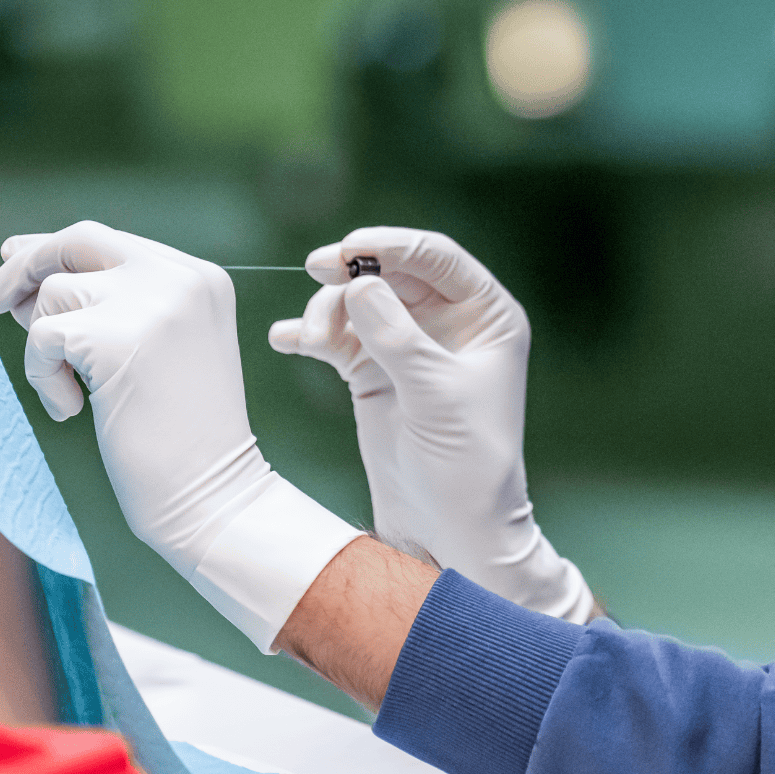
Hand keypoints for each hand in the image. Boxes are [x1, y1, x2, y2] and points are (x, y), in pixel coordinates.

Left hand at [0, 222, 362, 650]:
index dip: (56, 252)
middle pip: (79, 241)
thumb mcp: (161, 347)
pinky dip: (43, 377)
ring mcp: (151, 304)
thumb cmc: (182, 430)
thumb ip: (111, 304)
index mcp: (201, 278)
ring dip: (44, 345)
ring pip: (54, 293)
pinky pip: (42, 338)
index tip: (18, 268)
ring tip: (75, 391)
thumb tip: (24, 270)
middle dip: (26, 267)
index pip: (111, 242)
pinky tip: (72, 408)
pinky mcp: (115, 338)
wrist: (213, 488)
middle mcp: (181, 278)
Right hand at [268, 227, 593, 622]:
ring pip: (360, 301)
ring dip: (329, 310)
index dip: (394, 245)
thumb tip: (359, 283)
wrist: (451, 528)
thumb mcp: (436, 394)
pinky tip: (287, 339)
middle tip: (316, 269)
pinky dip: (312, 335)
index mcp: (487, 315)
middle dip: (353, 272)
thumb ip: (398, 338)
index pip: (438, 258)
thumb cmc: (467, 462)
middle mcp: (450, 322)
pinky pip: (339, 337)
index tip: (350, 248)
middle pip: (393, 273)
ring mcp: (409, 346)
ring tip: (312, 338)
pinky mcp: (375, 372)